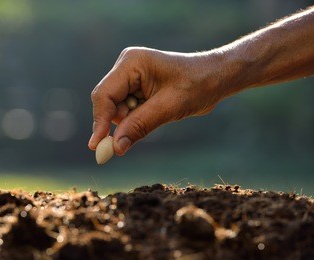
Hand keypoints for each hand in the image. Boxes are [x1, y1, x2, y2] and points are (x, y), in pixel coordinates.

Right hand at [88, 47, 222, 155]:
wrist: (216, 78)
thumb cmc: (197, 85)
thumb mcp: (168, 107)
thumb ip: (139, 126)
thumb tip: (115, 148)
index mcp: (131, 63)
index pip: (105, 95)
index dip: (100, 122)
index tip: (98, 147)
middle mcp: (126, 67)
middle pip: (107, 103)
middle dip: (116, 123)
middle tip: (122, 147)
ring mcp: (130, 77)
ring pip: (116, 109)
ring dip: (129, 122)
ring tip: (156, 116)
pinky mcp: (136, 87)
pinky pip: (127, 109)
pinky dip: (135, 119)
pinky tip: (155, 114)